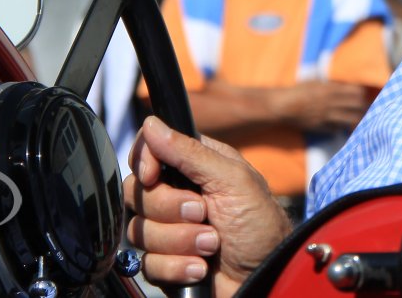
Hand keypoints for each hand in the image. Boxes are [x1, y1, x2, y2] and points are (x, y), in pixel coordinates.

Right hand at [125, 116, 292, 297]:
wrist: (265, 278)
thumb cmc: (260, 225)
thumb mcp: (233, 181)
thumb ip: (190, 152)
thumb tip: (152, 124)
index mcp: (193, 165)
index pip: (148, 151)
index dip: (144, 162)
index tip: (153, 176)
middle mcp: (176, 194)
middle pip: (137, 192)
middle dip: (171, 209)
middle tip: (204, 213)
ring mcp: (168, 229)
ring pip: (139, 230)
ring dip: (180, 240)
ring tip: (211, 244)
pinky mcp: (165, 261)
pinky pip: (146, 263)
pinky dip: (176, 266)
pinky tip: (200, 267)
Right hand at [270, 80, 374, 131]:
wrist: (282, 106)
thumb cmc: (297, 91)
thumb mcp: (314, 81)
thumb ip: (329, 83)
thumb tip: (342, 83)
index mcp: (330, 88)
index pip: (355, 91)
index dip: (362, 94)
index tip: (364, 96)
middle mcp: (330, 102)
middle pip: (356, 105)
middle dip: (364, 107)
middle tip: (368, 109)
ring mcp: (326, 115)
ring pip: (349, 119)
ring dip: (357, 120)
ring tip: (362, 121)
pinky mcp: (320, 126)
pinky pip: (336, 129)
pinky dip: (341, 129)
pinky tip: (345, 128)